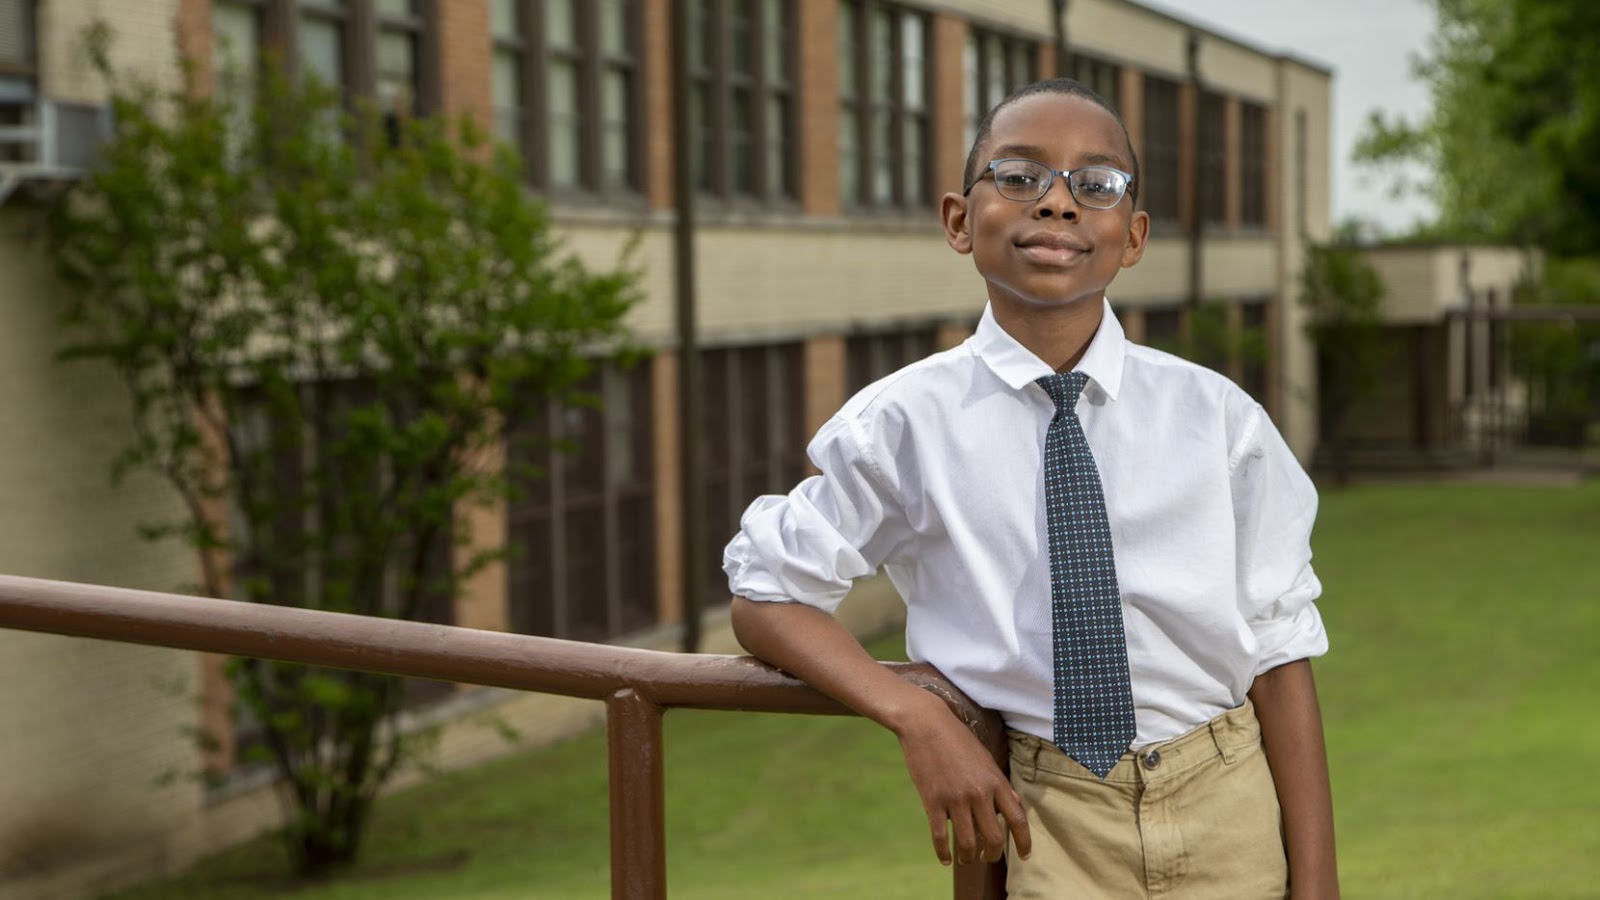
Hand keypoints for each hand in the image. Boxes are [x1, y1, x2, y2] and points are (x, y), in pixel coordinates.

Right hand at [895, 699, 1030, 866]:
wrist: (925, 723)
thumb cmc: (957, 738)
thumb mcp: (986, 758)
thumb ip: (1000, 783)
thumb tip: (1016, 804)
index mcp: (995, 781)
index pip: (1017, 820)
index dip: (1024, 842)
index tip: (1024, 856)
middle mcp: (978, 793)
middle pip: (994, 838)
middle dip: (992, 855)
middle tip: (987, 858)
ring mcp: (955, 798)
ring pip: (967, 842)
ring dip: (969, 857)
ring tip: (967, 859)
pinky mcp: (932, 801)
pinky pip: (940, 836)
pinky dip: (943, 852)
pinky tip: (945, 859)